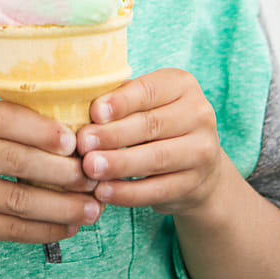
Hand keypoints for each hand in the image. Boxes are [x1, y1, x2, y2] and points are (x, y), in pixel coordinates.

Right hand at [0, 100, 101, 266]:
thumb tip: (65, 134)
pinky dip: (45, 229)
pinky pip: (11, 228)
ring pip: (20, 200)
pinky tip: (68, 227)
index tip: (76, 142)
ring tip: (92, 207)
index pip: (7, 119)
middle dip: (64, 171)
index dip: (45, 131)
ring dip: (63, 206)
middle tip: (94, 176)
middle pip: (18, 161)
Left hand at [75, 69, 222, 215]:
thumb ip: (119, 100)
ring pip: (156, 158)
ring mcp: (201, 151)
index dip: (120, 102)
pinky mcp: (194, 184)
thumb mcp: (144, 103)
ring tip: (89, 168)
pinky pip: (157, 190)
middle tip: (83, 144)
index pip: (148, 90)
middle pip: (151, 125)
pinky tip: (104, 192)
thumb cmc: (156, 123)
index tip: (94, 113)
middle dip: (113, 135)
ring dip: (118, 165)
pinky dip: (128, 193)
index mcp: (182, 85)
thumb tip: (77, 105)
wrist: (198, 166)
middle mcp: (199, 114)